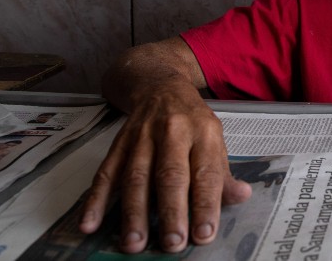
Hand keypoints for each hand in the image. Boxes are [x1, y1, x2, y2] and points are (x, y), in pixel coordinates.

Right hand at [78, 84, 251, 252]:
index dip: (206, 204)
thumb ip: (224, 175)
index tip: (204, 234)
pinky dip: (96, 199)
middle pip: (170, 175)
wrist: (161, 88)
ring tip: (134, 243)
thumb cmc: (193, 124)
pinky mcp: (118, 143)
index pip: (207, 173)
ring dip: (133, 212)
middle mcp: (174, 132)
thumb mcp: (215, 142)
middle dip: (171, 212)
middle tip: (172, 243)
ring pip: (136, 176)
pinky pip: (106, 172)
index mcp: (204, 133)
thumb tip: (242, 196)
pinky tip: (90, 223)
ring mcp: (142, 137)